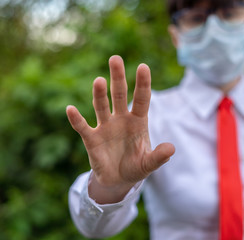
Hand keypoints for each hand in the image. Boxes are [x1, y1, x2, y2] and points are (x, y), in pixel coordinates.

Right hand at [66, 55, 174, 202]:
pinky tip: (71, 109)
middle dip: (117, 77)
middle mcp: (121, 119)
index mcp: (138, 121)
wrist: (118, 180)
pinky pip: (82, 127)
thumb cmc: (136, 167)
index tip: (143, 66)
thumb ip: (159, 157)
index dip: (142, 84)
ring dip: (99, 94)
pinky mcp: (91, 139)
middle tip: (115, 58)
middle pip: (119, 94)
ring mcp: (105, 127)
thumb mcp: (148, 164)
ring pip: (101, 106)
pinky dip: (76, 119)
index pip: (141, 99)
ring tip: (99, 80)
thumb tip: (172, 149)